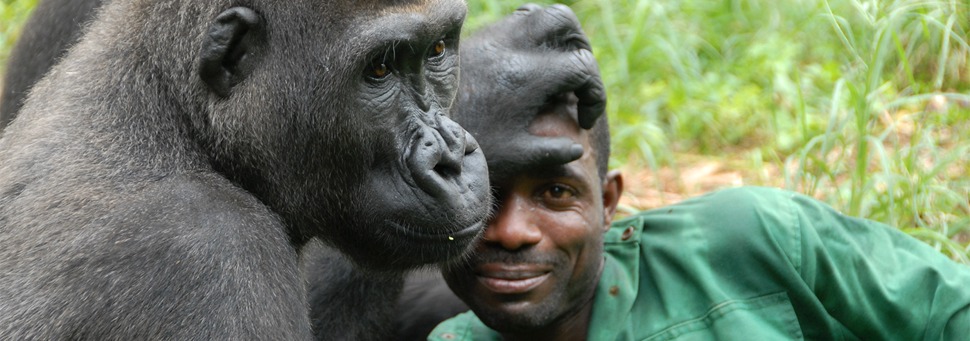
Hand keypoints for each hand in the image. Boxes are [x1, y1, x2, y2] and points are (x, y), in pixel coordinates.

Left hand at [453, 4, 605, 183]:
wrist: (417, 131)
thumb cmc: (468, 147)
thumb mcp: (515, 158)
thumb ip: (552, 152)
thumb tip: (576, 146)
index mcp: (528, 77)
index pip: (582, 67)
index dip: (594, 94)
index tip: (585, 119)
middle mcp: (513, 47)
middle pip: (566, 25)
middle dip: (581, 51)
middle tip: (577, 83)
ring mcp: (494, 37)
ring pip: (541, 14)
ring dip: (559, 38)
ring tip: (558, 70)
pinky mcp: (479, 38)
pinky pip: (516, 20)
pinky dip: (533, 35)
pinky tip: (530, 65)